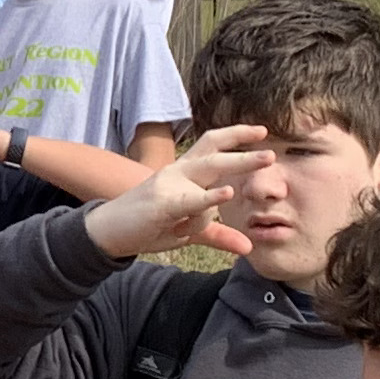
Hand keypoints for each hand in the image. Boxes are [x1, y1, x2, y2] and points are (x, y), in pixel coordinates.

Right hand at [83, 122, 265, 261]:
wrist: (108, 231)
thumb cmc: (148, 225)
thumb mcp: (188, 230)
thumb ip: (218, 234)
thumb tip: (248, 247)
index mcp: (185, 172)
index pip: (212, 145)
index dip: (236, 135)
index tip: (262, 131)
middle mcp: (178, 172)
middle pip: (215, 153)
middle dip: (244, 149)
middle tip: (271, 152)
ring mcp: (169, 185)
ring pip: (209, 175)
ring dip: (235, 168)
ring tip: (260, 163)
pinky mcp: (161, 204)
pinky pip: (190, 200)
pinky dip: (209, 198)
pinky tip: (226, 195)